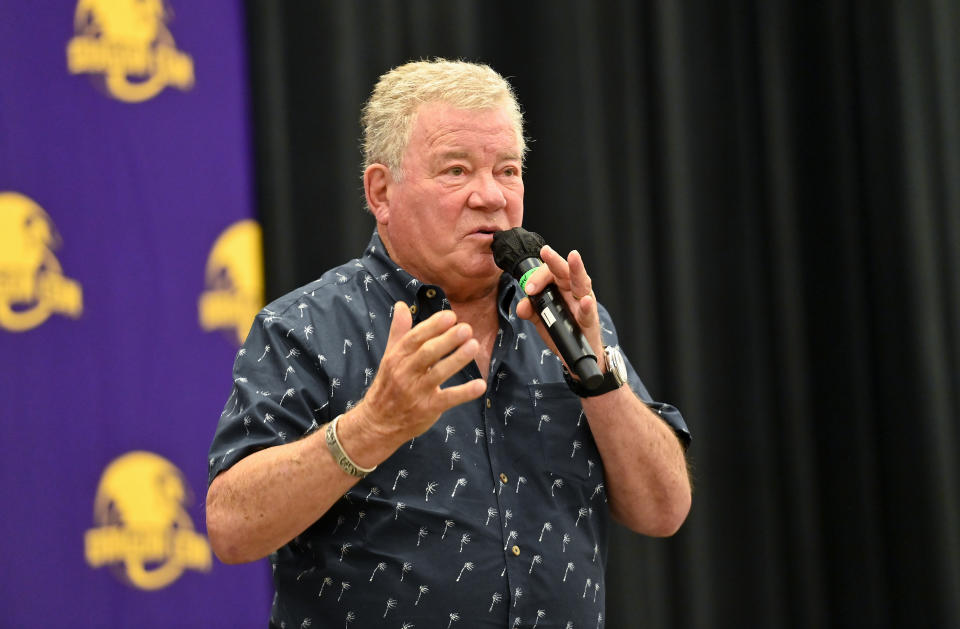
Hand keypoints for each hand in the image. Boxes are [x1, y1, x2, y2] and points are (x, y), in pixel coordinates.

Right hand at [354, 303, 485, 446]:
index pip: (415, 338)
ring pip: (438, 373)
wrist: (378, 422)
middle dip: (447, 339)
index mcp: (397, 357)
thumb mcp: (389, 356)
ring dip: (457, 359)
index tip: (451, 316)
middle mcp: (405, 373)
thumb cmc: (388, 385)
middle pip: (427, 353)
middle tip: (466, 328)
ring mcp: (416, 392)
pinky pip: (448, 399)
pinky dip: (464, 393)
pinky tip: (480, 385)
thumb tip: (401, 305)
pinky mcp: (427, 409)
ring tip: (474, 346)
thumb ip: (399, 331)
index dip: (433, 326)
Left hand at [515, 246, 606, 372]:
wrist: (577, 352)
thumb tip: (522, 306)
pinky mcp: (589, 320)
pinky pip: (588, 311)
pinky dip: (586, 305)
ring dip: (577, 269)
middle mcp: (574, 291)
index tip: (528, 288)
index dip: (537, 276)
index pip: (549, 273)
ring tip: (573, 257)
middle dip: (555, 261)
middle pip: (565, 271)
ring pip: (582, 283)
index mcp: (561, 287)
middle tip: (546, 251)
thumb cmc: (562, 328)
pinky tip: (585, 300)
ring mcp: (584, 303)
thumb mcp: (541, 319)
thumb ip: (530, 310)